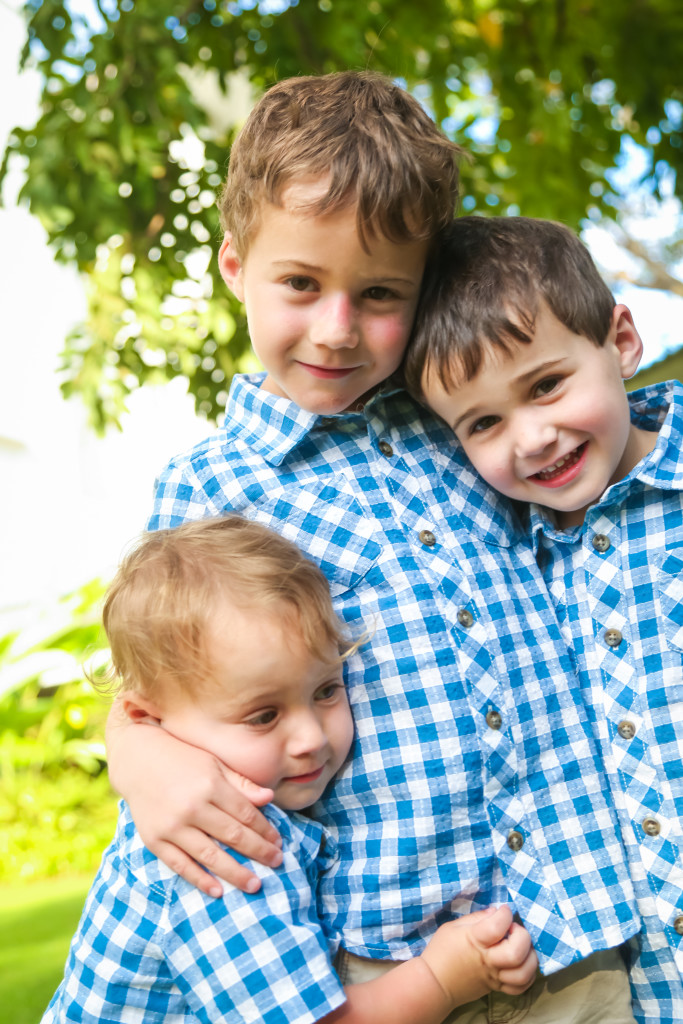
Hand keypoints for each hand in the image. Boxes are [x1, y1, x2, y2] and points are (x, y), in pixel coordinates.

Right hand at [106, 707, 282, 894]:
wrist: (138, 760)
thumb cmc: (182, 758)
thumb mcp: (214, 762)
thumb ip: (240, 783)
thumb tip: (269, 798)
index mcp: (210, 785)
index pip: (245, 814)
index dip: (264, 830)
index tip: (278, 841)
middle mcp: (192, 807)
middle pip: (233, 836)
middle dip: (258, 852)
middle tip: (277, 863)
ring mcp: (172, 826)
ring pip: (210, 856)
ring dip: (235, 872)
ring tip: (255, 884)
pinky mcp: (154, 840)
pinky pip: (180, 865)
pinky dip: (199, 880)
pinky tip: (218, 891)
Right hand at [422, 905, 537, 1007]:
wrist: (434, 983)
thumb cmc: (441, 951)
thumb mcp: (453, 927)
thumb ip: (477, 918)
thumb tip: (496, 911)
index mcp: (475, 941)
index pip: (497, 927)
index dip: (505, 914)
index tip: (503, 910)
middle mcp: (488, 960)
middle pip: (516, 953)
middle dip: (522, 936)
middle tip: (513, 929)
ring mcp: (494, 977)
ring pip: (523, 973)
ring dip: (530, 957)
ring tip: (522, 946)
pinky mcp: (497, 988)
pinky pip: (520, 987)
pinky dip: (528, 975)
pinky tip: (523, 963)